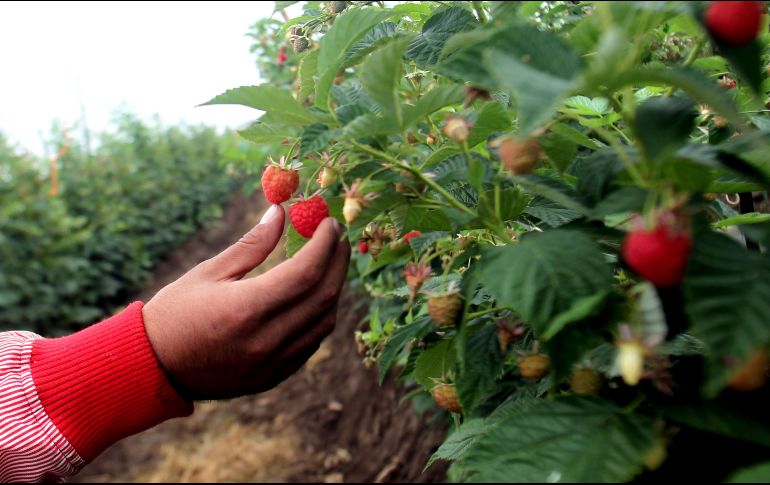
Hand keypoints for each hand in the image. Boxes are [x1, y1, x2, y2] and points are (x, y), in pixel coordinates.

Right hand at [142, 205, 349, 400]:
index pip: (306, 272)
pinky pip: (312, 342)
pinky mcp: (275, 376)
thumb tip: (281, 212)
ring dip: (334, 289)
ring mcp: (273, 363)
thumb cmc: (175, 313)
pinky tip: (315, 295)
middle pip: (324, 296)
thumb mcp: (209, 272)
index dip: (324, 244)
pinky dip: (321, 315)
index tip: (329, 223)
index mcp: (246, 309)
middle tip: (338, 238)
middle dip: (338, 262)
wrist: (153, 368)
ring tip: (330, 263)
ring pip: (324, 322)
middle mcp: (266, 339)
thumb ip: (252, 244)